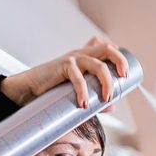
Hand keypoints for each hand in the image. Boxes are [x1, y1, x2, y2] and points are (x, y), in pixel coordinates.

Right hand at [0, 36, 128, 110]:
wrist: (29, 89)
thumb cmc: (53, 90)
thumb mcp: (78, 93)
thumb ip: (95, 99)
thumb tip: (112, 106)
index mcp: (88, 58)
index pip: (108, 50)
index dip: (120, 58)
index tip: (126, 74)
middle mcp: (82, 55)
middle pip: (107, 49)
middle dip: (120, 61)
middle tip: (123, 77)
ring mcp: (73, 59)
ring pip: (97, 64)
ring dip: (106, 82)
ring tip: (106, 98)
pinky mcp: (63, 66)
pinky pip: (78, 77)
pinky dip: (83, 91)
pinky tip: (84, 103)